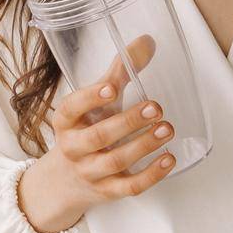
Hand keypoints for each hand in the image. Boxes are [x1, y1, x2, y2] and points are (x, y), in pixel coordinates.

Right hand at [17, 35, 173, 232]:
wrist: (63, 182)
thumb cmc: (85, 131)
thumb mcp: (95, 103)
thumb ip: (119, 72)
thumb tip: (147, 41)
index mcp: (66, 121)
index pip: (72, 107)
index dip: (90, 98)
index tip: (112, 88)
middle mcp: (74, 147)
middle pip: (98, 136)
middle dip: (128, 122)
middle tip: (155, 107)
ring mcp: (90, 172)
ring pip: (115, 161)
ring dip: (143, 145)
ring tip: (168, 128)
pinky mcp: (107, 191)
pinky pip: (129, 187)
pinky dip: (151, 174)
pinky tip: (169, 158)